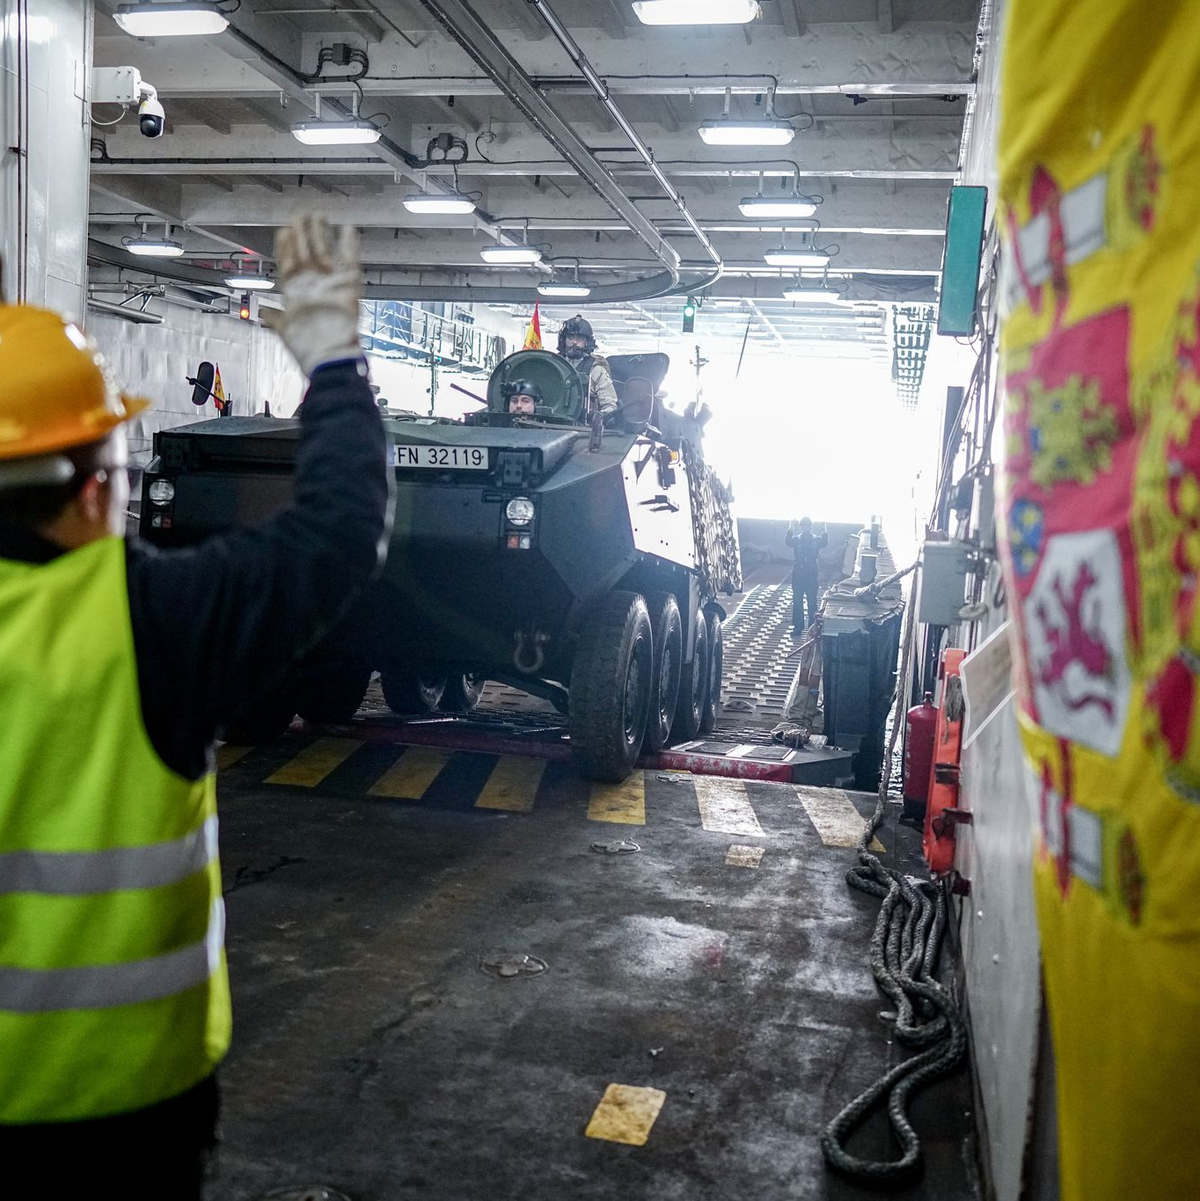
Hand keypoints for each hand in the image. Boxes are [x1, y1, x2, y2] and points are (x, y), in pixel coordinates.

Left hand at [269, 214, 361, 376]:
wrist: (328, 355)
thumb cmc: (307, 344)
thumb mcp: (283, 329)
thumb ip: (274, 317)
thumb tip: (262, 312)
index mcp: (295, 290)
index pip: (289, 261)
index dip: (286, 245)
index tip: (284, 229)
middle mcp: (313, 283)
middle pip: (306, 251)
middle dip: (303, 233)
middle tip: (302, 215)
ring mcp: (330, 282)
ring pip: (325, 251)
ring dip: (321, 233)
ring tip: (319, 216)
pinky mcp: (348, 285)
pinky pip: (350, 261)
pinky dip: (350, 246)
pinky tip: (348, 229)